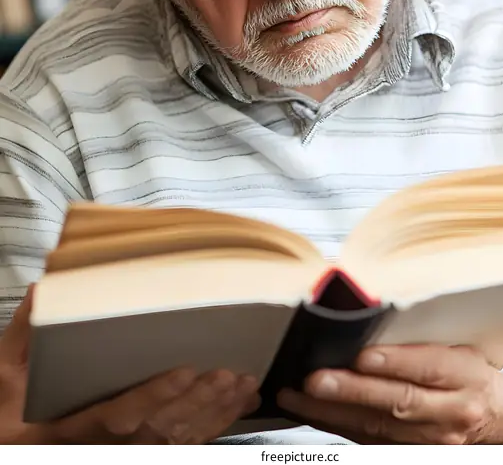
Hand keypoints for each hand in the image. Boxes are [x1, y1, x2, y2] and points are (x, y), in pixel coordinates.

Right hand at [1, 289, 259, 443]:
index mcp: (78, 424)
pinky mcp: (143, 446)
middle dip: (197, 401)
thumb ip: (23, 337)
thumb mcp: (4, 375)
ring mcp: (129, 449)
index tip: (184, 370)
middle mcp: (109, 442)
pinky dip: (216, 423)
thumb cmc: (9, 415)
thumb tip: (40, 292)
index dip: (156, 395)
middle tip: (226, 373)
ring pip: (179, 436)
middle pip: (161, 427)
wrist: (16, 444)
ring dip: (213, 412)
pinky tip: (238, 402)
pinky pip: (185, 441)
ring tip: (240, 383)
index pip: (122, 412)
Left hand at [277, 344, 499, 444]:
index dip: (393, 362)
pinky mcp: (414, 453)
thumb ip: (418, 339)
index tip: (361, 354)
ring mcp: (433, 439)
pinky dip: (338, 425)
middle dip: (352, 391)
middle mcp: (452, 411)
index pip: (429, 367)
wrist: (496, 414)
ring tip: (298, 396)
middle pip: (399, 401)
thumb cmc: (469, 371)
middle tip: (316, 379)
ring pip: (379, 427)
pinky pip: (370, 441)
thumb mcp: (456, 345)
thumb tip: (365, 323)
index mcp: (465, 374)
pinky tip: (313, 413)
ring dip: (333, 412)